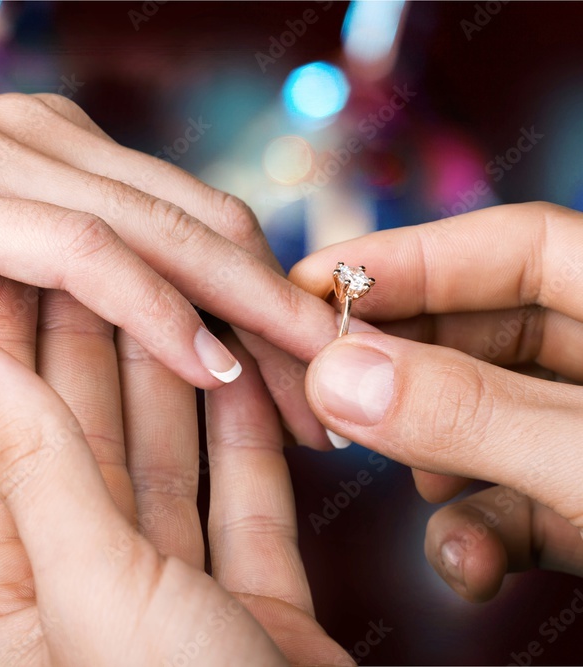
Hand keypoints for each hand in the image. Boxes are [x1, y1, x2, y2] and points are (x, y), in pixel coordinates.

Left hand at [0, 275, 348, 663]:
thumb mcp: (98, 597)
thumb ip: (33, 474)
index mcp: (9, 601)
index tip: (2, 250)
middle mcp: (81, 595)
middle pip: (79, 438)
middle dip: (88, 335)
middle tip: (93, 242)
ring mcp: (170, 602)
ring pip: (165, 461)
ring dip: (170, 373)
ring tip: (166, 284)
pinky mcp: (253, 612)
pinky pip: (244, 504)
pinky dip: (245, 438)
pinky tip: (235, 371)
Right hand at [290, 202, 582, 600]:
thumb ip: (474, 413)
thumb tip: (339, 375)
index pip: (516, 245)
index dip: (411, 258)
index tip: (312, 285)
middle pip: (484, 334)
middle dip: (406, 374)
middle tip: (328, 394)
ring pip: (489, 424)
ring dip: (440, 469)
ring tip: (423, 499)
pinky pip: (519, 498)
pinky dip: (483, 530)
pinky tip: (471, 564)